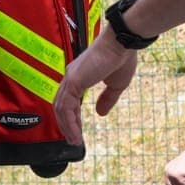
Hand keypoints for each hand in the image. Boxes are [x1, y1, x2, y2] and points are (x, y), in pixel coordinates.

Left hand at [52, 30, 139, 147]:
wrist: (123, 43)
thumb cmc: (121, 58)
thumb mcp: (116, 84)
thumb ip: (107, 99)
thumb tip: (100, 113)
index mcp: (79, 75)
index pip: (69, 100)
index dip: (72, 117)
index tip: (78, 130)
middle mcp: (71, 76)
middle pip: (61, 106)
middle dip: (66, 125)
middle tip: (73, 140)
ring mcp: (70, 79)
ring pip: (61, 109)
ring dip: (67, 127)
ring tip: (74, 141)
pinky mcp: (73, 82)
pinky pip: (67, 108)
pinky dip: (70, 123)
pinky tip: (76, 134)